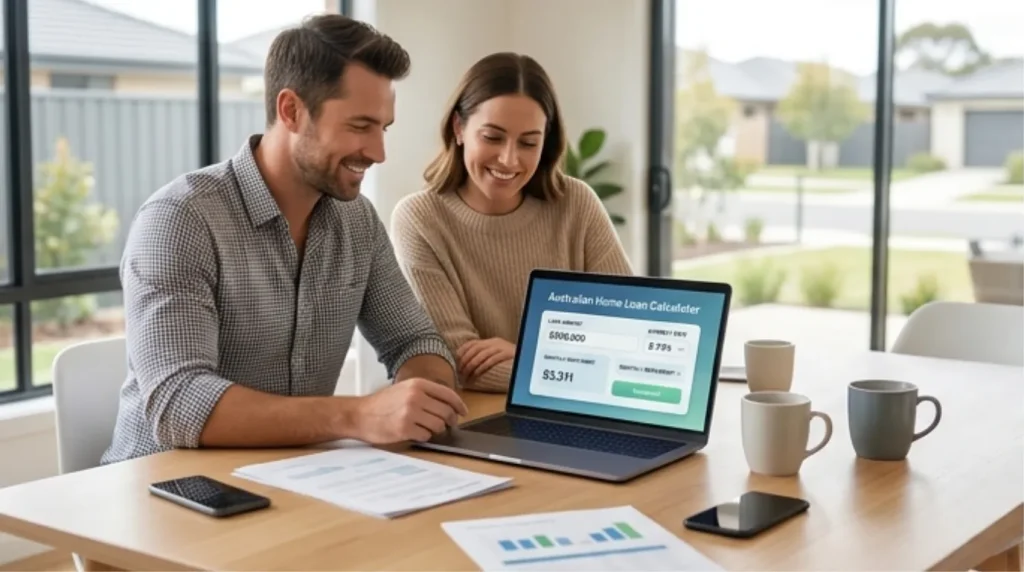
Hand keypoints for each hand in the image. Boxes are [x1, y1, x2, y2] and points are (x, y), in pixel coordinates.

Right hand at [351, 378, 468, 442]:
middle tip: (446, 425)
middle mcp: (415, 396)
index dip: (459, 405)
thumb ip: (425, 394)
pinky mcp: (404, 429)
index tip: (463, 412)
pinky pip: (426, 436)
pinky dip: (423, 437)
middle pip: (446, 412)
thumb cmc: (382, 404)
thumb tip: (449, 406)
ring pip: (438, 426)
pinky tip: (413, 433)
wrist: (359, 414)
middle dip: (449, 421)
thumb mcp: (404, 389)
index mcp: (417, 384)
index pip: (448, 394)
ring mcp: (410, 413)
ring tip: (423, 428)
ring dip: (435, 430)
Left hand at [457, 338, 514, 379]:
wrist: (530, 359)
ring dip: (471, 366)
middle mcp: (495, 342)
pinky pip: (491, 360)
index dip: (462, 352)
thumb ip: (486, 356)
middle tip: (459, 372)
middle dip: (465, 361)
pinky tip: (477, 374)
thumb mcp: (498, 355)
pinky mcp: (507, 354)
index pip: (472, 343)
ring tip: (466, 376)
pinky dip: (482, 367)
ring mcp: (502, 347)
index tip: (455, 362)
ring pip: (481, 355)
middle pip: (475, 349)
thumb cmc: (512, 362)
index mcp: (492, 341)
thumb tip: (467, 364)